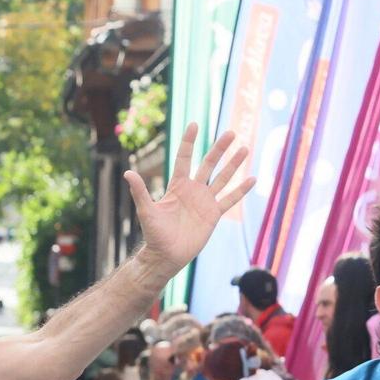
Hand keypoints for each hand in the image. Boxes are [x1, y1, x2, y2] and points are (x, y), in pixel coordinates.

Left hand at [124, 124, 254, 273]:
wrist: (166, 255)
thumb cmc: (154, 234)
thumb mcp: (146, 211)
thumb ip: (140, 192)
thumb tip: (127, 173)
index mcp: (177, 186)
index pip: (185, 158)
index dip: (189, 142)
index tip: (194, 124)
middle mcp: (193, 190)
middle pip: (208, 164)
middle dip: (219, 149)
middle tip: (230, 133)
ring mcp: (204, 201)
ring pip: (222, 178)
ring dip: (233, 164)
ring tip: (244, 148)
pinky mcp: (213, 214)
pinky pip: (229, 199)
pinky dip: (240, 190)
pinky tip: (251, 178)